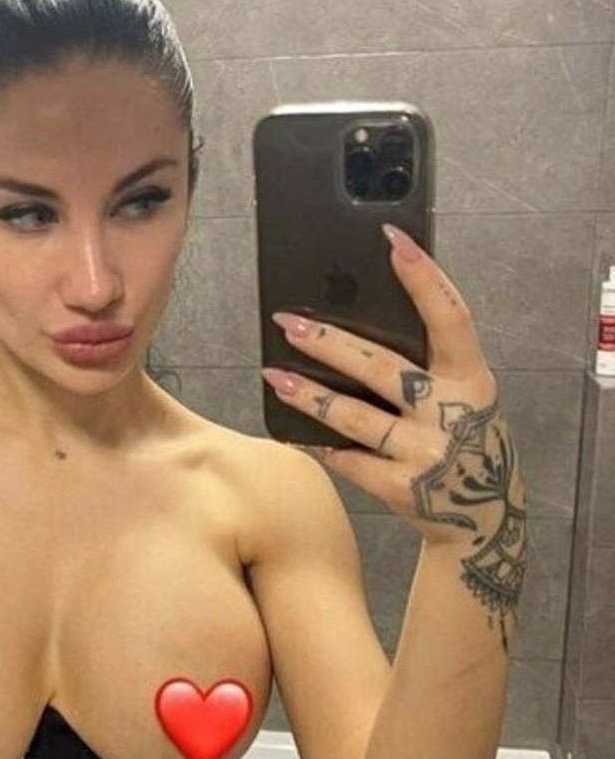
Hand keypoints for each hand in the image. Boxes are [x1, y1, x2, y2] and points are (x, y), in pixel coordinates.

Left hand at [262, 225, 525, 549]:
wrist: (484, 519)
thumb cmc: (467, 443)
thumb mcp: (468, 398)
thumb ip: (432, 367)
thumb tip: (362, 319)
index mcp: (473, 380)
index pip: (451, 317)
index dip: (424, 277)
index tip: (392, 239)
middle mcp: (451, 414)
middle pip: (384, 368)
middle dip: (331, 343)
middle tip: (288, 322)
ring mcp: (425, 454)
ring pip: (356, 418)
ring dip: (310, 396)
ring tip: (275, 376)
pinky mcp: (400, 488)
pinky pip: (348, 460)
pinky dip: (318, 442)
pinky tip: (291, 427)